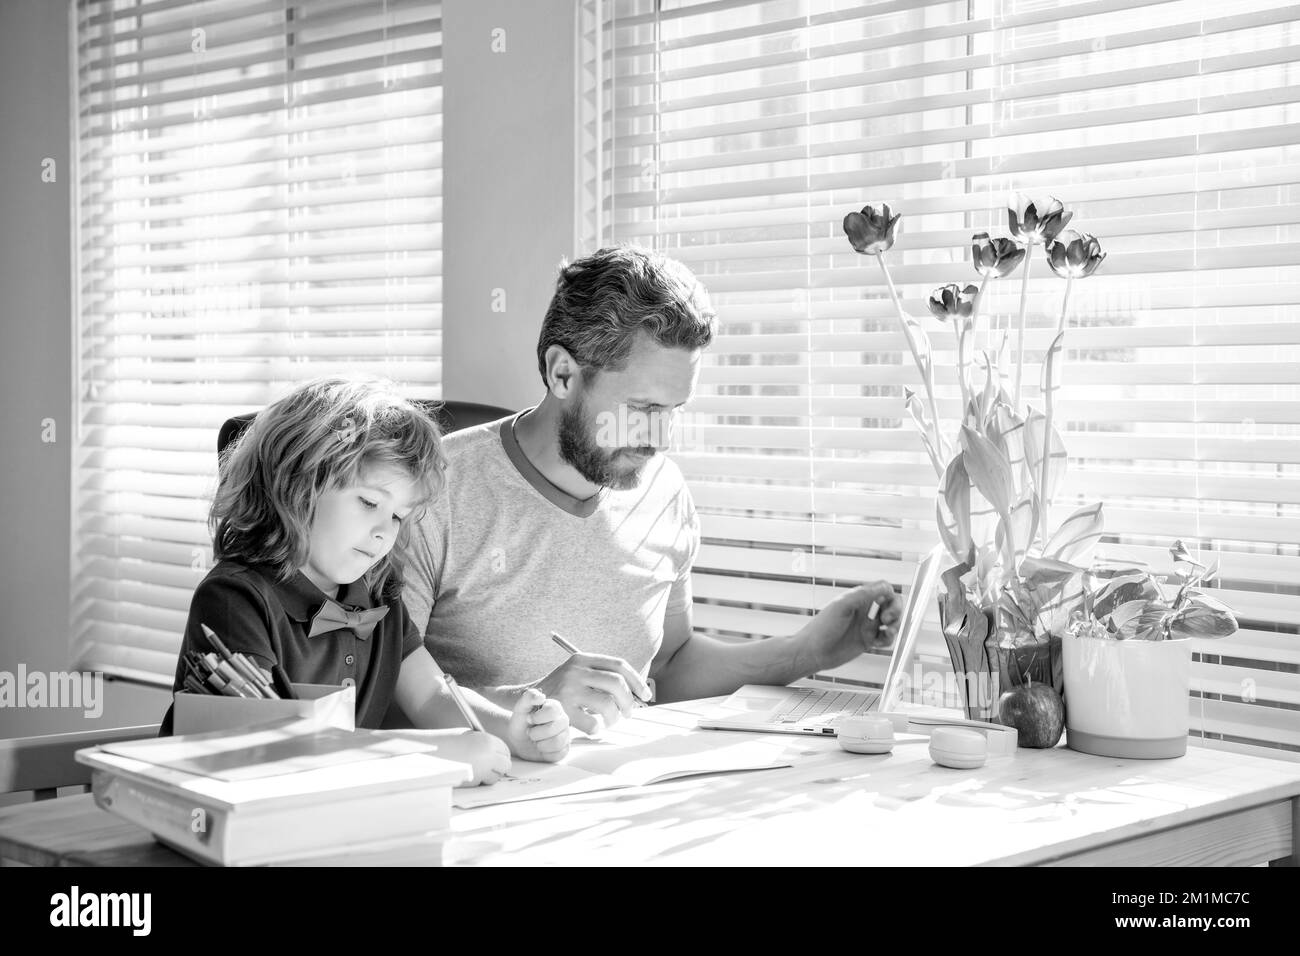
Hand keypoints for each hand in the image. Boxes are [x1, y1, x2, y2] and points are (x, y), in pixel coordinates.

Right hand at [428, 729, 510, 787]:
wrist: (426, 752)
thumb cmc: (445, 742)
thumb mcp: (467, 736)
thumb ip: (484, 744)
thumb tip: (497, 755)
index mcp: (488, 741)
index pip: (505, 751)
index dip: (500, 755)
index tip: (495, 758)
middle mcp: (489, 756)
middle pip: (505, 766)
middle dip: (497, 768)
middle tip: (486, 767)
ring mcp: (481, 771)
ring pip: (494, 778)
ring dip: (487, 776)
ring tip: (472, 768)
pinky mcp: (472, 783)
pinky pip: (480, 784)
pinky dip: (475, 781)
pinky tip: (462, 773)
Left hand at [505, 688, 570, 761]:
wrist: (518, 740)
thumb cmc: (521, 722)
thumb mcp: (520, 708)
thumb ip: (529, 697)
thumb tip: (541, 697)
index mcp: (555, 707)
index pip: (553, 711)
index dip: (537, 717)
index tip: (529, 719)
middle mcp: (563, 720)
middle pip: (554, 728)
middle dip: (536, 733)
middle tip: (530, 732)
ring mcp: (566, 735)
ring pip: (557, 742)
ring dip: (540, 744)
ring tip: (536, 740)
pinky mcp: (564, 749)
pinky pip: (558, 754)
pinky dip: (545, 753)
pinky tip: (541, 748)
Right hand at [533, 652, 650, 734]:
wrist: (526, 702)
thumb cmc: (560, 690)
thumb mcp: (577, 673)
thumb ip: (601, 676)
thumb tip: (637, 693)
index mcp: (582, 658)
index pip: (619, 665)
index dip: (637, 681)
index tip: (646, 695)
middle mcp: (575, 671)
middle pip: (616, 683)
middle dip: (629, 701)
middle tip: (629, 713)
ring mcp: (568, 689)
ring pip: (607, 704)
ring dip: (615, 717)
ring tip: (611, 721)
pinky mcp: (562, 710)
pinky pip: (592, 723)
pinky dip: (598, 728)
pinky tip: (594, 727)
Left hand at [797, 581, 901, 672]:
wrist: (813, 652)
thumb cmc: (822, 627)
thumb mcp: (842, 606)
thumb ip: (863, 595)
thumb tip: (885, 586)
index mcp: (858, 598)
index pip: (882, 589)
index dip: (890, 593)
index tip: (888, 601)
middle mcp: (864, 610)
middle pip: (891, 604)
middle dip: (896, 609)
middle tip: (887, 618)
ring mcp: (867, 626)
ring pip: (892, 622)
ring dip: (896, 625)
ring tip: (888, 631)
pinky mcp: (868, 641)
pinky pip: (885, 638)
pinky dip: (889, 639)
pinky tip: (880, 642)